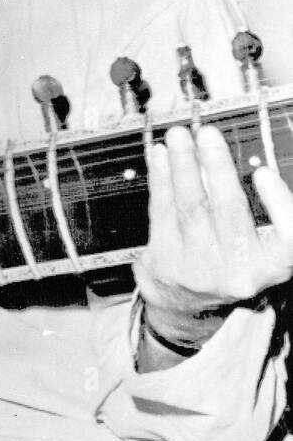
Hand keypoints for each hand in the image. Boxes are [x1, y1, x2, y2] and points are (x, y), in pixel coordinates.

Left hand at [134, 125, 292, 353]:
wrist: (187, 306)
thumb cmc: (227, 262)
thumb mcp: (254, 247)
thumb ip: (247, 209)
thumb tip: (225, 157)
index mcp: (270, 268)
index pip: (286, 241)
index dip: (279, 205)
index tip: (264, 173)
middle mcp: (236, 272)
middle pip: (227, 211)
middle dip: (215, 167)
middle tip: (207, 134)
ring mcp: (197, 269)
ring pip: (190, 207)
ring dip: (183, 165)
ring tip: (179, 137)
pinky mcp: (164, 262)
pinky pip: (161, 211)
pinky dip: (161, 179)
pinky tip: (160, 157)